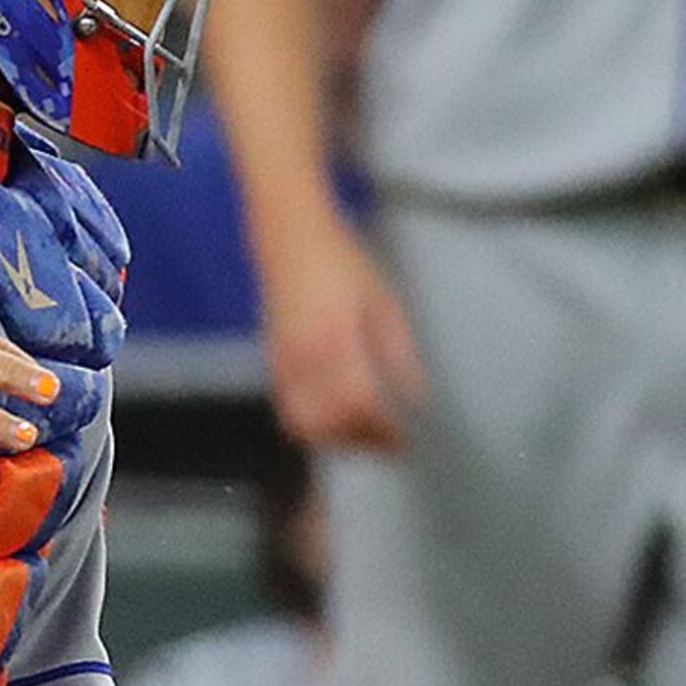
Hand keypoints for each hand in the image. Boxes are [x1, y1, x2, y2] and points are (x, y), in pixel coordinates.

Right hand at [252, 211, 419, 451]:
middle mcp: (304, 360)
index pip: (359, 405)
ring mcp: (282, 364)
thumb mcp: (384, 304)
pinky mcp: (272, 364)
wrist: (291, 241)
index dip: (383, 430)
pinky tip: (334, 416)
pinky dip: (312, 422)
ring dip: (333, 437)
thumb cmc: (342, 265)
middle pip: (327, 424)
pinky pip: (289, 408)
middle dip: (358, 441)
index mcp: (337, 342)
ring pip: (303, 422)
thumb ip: (398, 353)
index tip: (404, 439)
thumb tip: (413, 395)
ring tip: (362, 434)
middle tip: (387, 444)